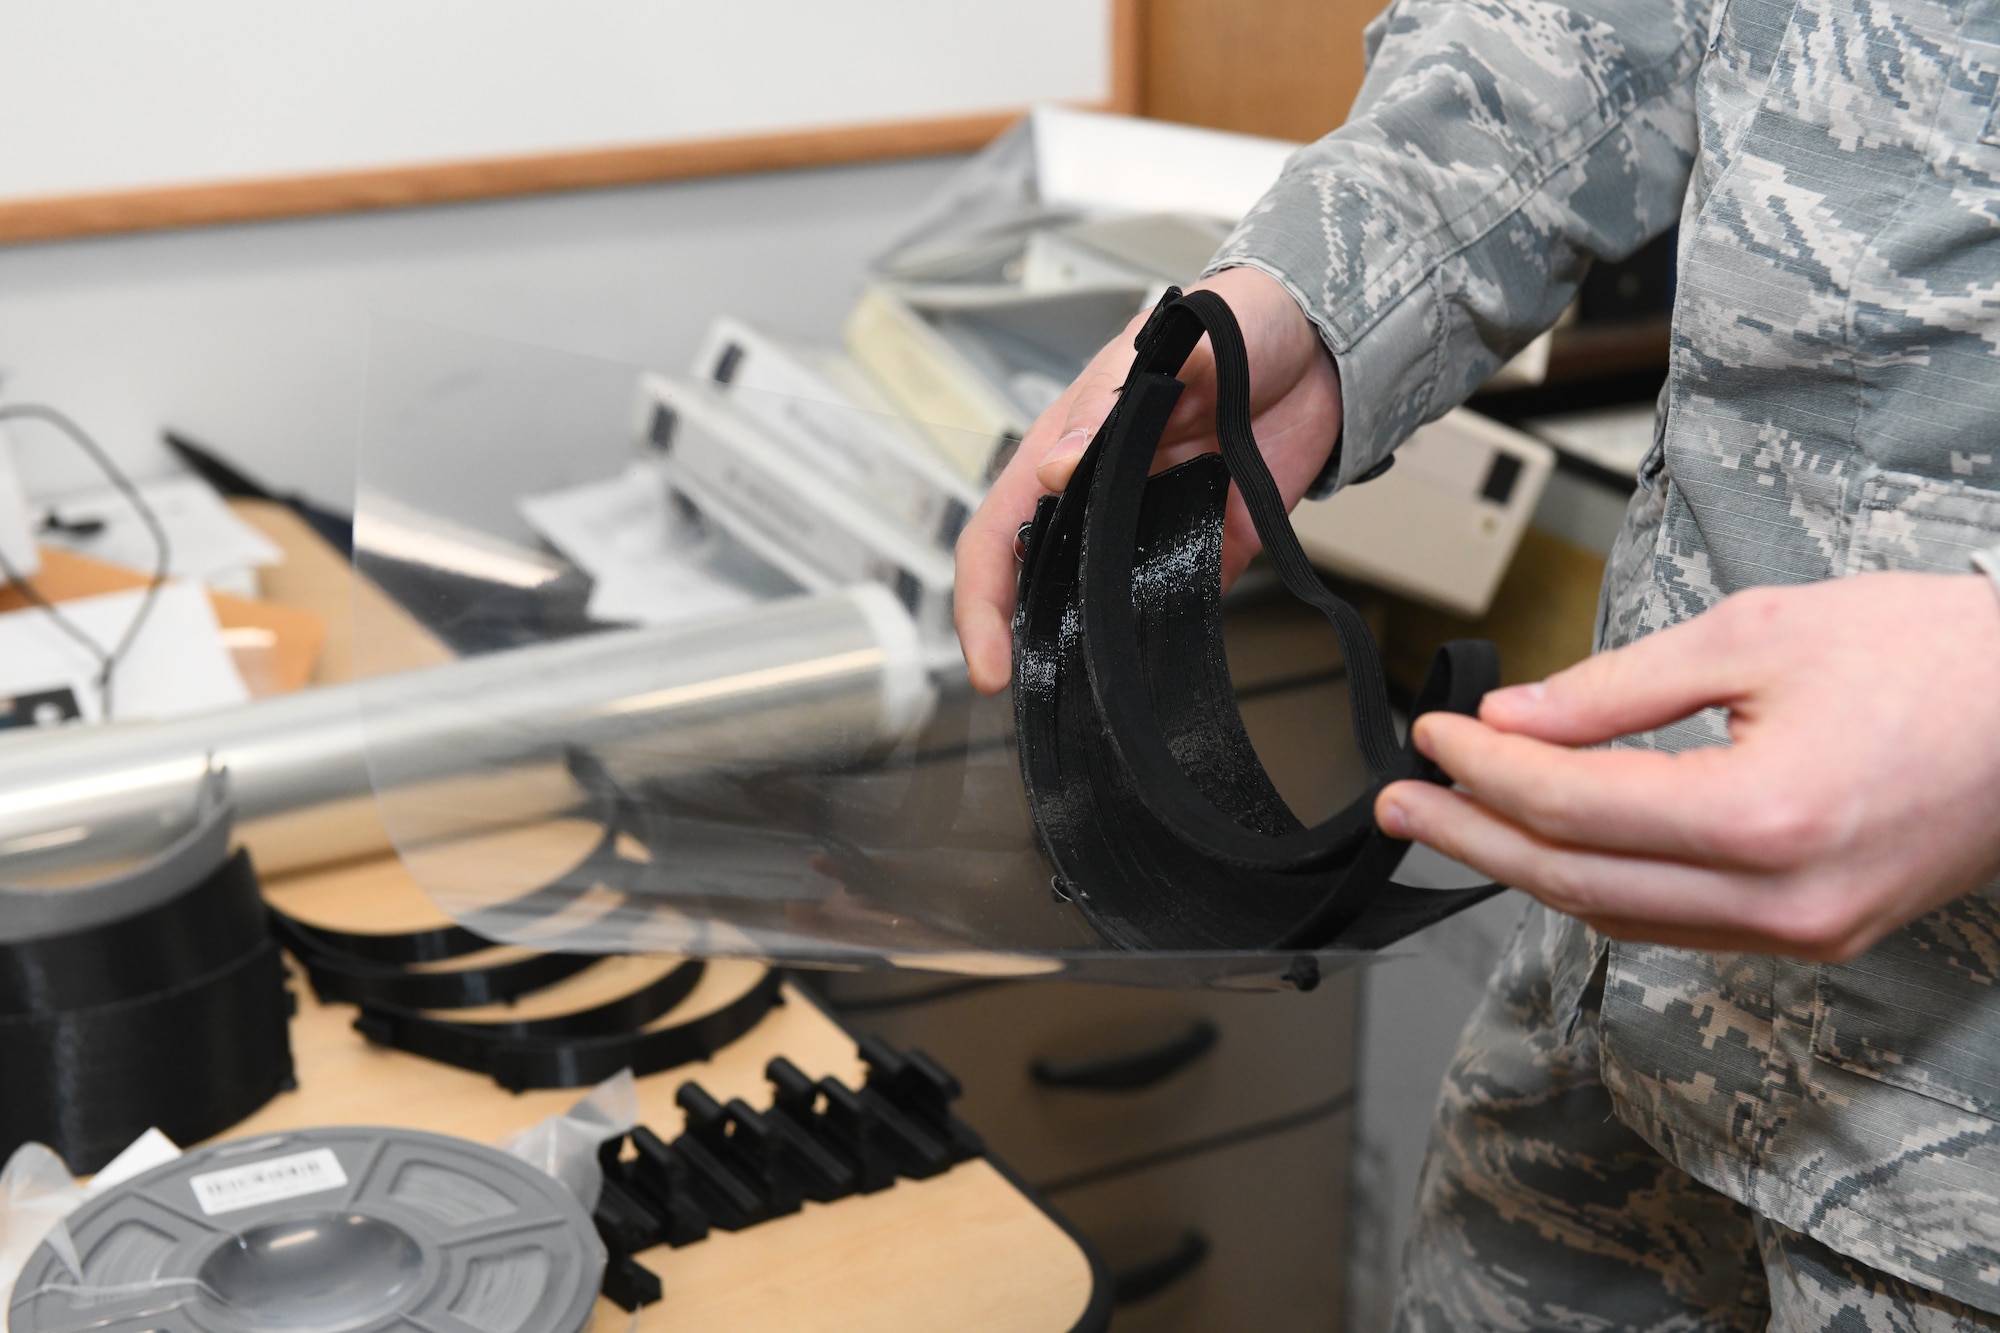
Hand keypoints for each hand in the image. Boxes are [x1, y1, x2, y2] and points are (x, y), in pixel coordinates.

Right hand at [953, 266, 1341, 693]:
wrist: (1322, 343)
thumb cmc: (1232, 323)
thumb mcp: (1169, 348)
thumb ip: (1113, 407)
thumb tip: (1058, 469)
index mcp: (1065, 447)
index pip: (996, 532)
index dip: (981, 600)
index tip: (987, 657)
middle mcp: (1097, 499)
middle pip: (1035, 584)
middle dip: (1023, 643)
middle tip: (1031, 694)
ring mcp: (1150, 529)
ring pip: (1098, 608)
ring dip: (1089, 652)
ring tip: (1088, 701)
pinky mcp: (1208, 551)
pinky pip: (1176, 606)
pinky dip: (1165, 642)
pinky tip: (1159, 674)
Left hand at [1375, 573, 1999, 960]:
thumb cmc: (1938, 656)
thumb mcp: (1761, 633)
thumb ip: (1620, 688)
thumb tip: (1514, 715)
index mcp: (1764, 816)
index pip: (1570, 806)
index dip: (1484, 769)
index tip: (1434, 730)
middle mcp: (1780, 900)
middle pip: (1575, 881)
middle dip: (1473, 836)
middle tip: (1400, 802)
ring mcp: (1802, 931)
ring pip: (1619, 913)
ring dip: (1525, 865)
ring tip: (1454, 818)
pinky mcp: (1816, 933)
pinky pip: (1675, 921)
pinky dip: (1600, 883)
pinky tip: (1554, 844)